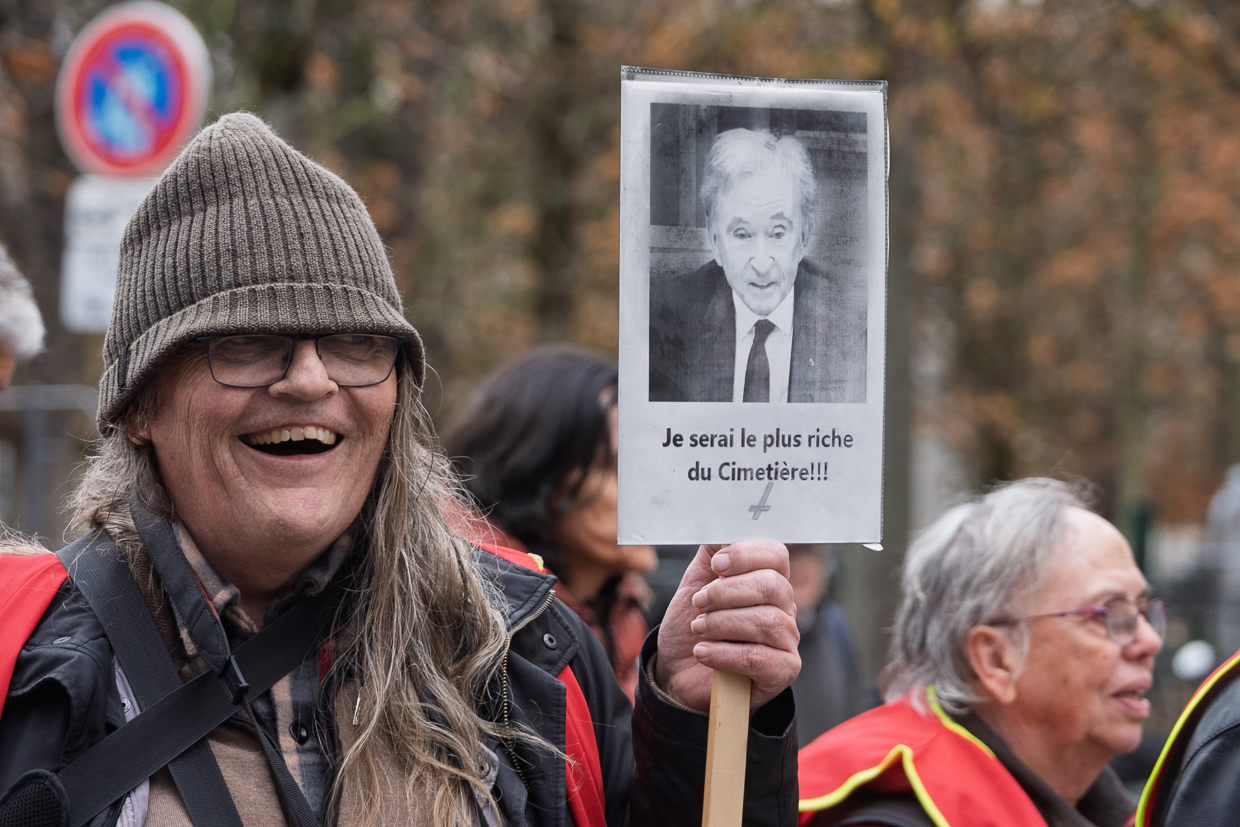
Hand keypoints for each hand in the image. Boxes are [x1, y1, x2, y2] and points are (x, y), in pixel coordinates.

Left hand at [655, 540, 799, 711]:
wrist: (678, 671)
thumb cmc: (693, 625)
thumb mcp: (696, 581)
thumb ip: (711, 552)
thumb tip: (719, 524)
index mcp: (767, 580)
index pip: (776, 555)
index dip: (746, 555)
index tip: (716, 565)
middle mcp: (784, 608)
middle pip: (773, 586)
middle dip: (728, 592)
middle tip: (699, 602)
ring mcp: (787, 641)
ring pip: (768, 622)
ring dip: (724, 623)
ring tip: (698, 628)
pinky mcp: (782, 672)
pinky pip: (760, 658)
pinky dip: (725, 653)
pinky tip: (703, 652)